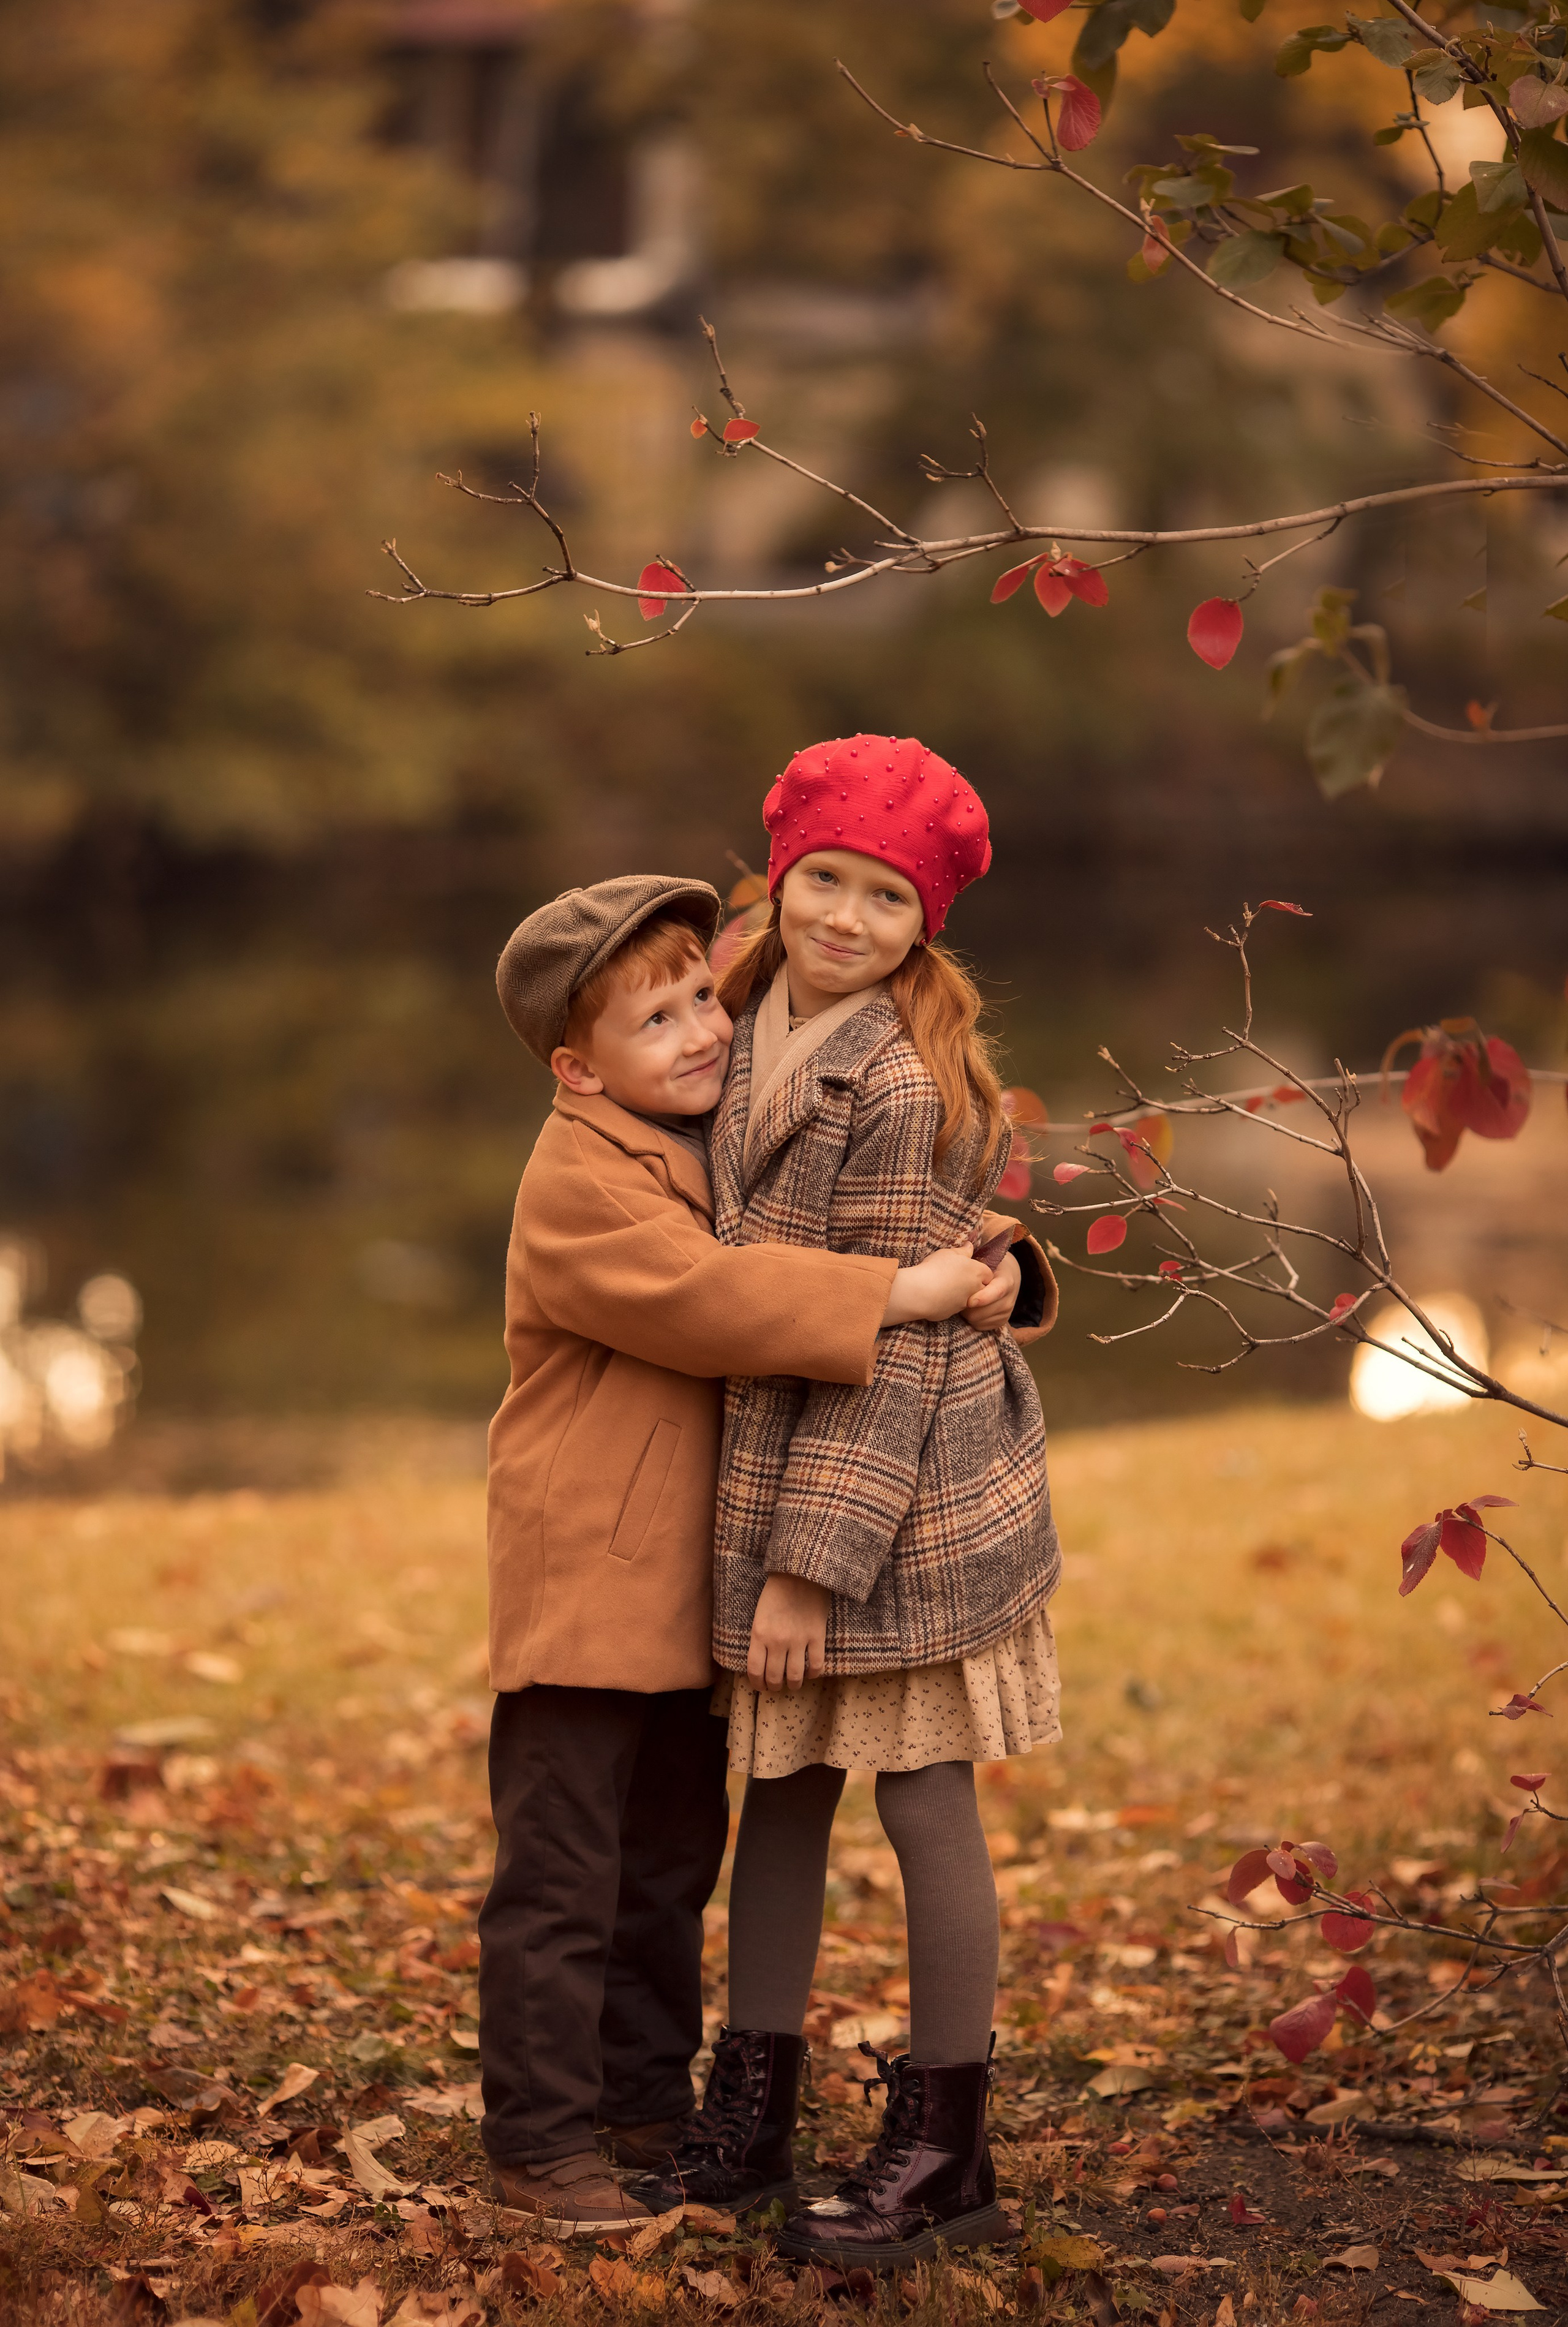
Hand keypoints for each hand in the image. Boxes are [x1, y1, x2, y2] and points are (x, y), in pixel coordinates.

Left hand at [747, 1573, 830, 1691]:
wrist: (800, 1573)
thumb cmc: (776, 1591)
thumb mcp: (759, 1615)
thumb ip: (760, 1637)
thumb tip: (762, 1659)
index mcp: (759, 1634)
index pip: (755, 1670)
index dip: (757, 1684)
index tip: (761, 1686)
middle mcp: (777, 1641)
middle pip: (775, 1677)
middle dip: (775, 1686)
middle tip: (777, 1686)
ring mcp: (798, 1640)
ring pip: (795, 1676)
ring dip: (793, 1685)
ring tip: (793, 1684)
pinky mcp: (817, 1636)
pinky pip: (816, 1664)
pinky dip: (813, 1674)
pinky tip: (810, 1673)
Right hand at [882, 1245, 991, 1326]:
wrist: (920, 1292)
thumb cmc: (935, 1268)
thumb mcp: (948, 1253)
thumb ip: (962, 1251)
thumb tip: (970, 1245)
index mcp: (977, 1272)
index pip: (988, 1274)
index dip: (980, 1271)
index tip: (969, 1268)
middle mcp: (974, 1289)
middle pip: (981, 1288)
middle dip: (973, 1284)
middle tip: (957, 1277)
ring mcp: (964, 1303)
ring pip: (967, 1299)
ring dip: (959, 1294)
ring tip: (944, 1285)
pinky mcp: (952, 1313)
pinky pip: (953, 1307)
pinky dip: (947, 1302)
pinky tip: (935, 1295)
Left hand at [963, 1248, 1019, 1333]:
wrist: (1008, 1276)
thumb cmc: (992, 1266)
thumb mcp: (988, 1259)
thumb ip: (976, 1256)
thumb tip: (966, 1246)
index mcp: (1007, 1280)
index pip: (998, 1291)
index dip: (983, 1298)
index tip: (969, 1301)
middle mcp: (1010, 1298)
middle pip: (985, 1310)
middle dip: (968, 1306)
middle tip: (958, 1296)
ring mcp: (1006, 1312)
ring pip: (980, 1320)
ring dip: (968, 1313)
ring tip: (963, 1300)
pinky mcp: (1001, 1322)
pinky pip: (981, 1326)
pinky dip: (973, 1320)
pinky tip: (970, 1309)